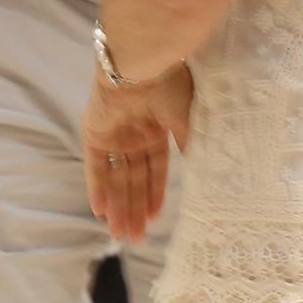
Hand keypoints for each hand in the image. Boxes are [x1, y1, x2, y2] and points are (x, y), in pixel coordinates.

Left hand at [84, 64, 192, 243]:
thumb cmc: (170, 84)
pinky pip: (94, 167)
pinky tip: (100, 212)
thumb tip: (209, 172)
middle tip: (135, 241)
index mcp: (157, 129)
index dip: (155, 195)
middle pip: (134, 181)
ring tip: (121, 235)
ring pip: (116, 179)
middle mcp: (134, 135)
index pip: (155, 171)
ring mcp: (113, 135)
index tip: (156, 220)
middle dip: (135, 210)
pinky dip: (97, 189)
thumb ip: (193, 144)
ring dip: (118, 207)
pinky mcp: (94, 133)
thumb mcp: (189, 117)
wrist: (142, 62)